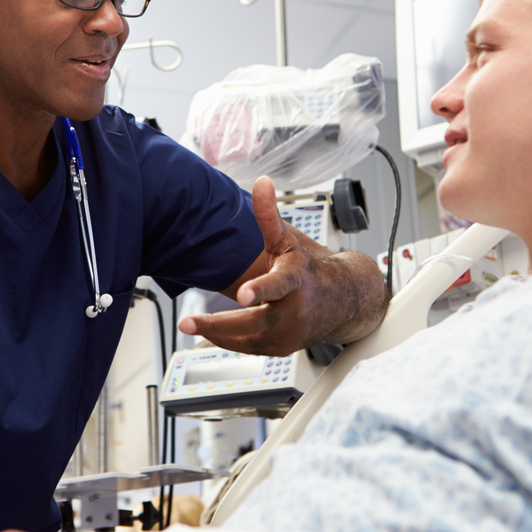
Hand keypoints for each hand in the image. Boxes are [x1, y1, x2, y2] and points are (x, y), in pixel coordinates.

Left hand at [178, 176, 387, 355]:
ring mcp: (290, 333)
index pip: (277, 285)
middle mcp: (295, 310)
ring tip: (190, 324)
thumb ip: (269, 215)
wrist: (344, 301)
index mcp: (295, 280)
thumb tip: (261, 182)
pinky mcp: (283, 348)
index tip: (242, 295)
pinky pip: (250, 348)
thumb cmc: (309, 269)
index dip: (260, 290)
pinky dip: (229, 340)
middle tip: (187, 322)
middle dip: (219, 324)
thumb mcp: (287, 241)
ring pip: (248, 340)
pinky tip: (211, 331)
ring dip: (216, 334)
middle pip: (255, 321)